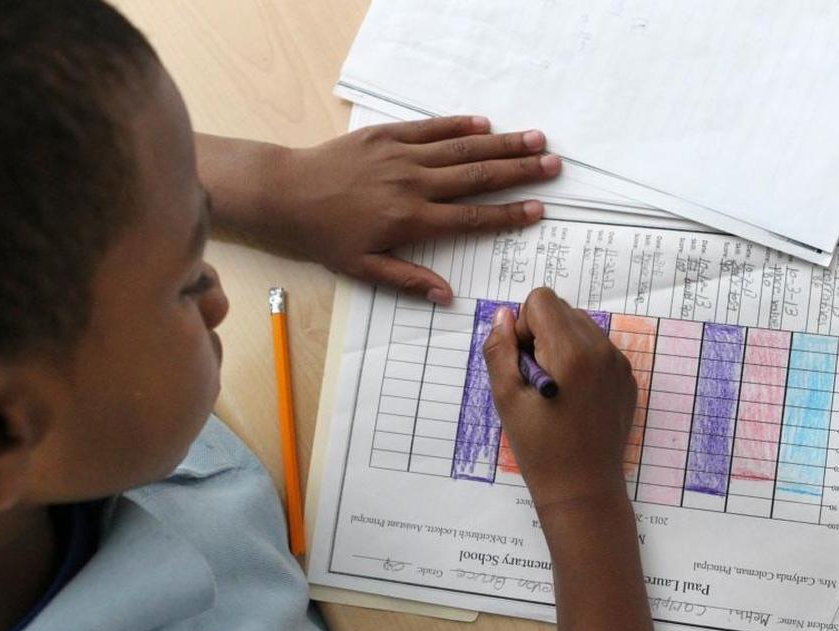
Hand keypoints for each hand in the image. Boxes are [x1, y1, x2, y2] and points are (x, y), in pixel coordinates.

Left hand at [197, 118, 560, 304]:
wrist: (285, 193)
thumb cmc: (323, 236)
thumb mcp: (363, 269)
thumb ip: (409, 280)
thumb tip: (447, 297)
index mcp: (411, 220)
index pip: (472, 218)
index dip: (508, 214)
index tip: (539, 209)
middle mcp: (412, 184)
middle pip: (477, 177)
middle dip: (519, 172)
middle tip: (553, 166)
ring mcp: (400, 155)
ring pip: (461, 148)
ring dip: (501, 144)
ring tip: (534, 140)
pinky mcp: (385, 135)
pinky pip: (430, 129)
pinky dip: (458, 126)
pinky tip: (484, 124)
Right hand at [483, 288, 636, 517]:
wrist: (583, 489)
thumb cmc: (540, 448)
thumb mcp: (507, 398)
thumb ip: (500, 350)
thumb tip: (503, 316)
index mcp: (572, 351)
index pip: (542, 300)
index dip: (523, 326)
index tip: (523, 362)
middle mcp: (602, 349)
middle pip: (562, 309)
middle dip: (541, 333)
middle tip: (535, 379)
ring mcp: (619, 364)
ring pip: (581, 326)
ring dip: (560, 345)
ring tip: (554, 389)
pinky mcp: (627, 379)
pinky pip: (598, 349)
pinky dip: (580, 361)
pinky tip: (572, 397)